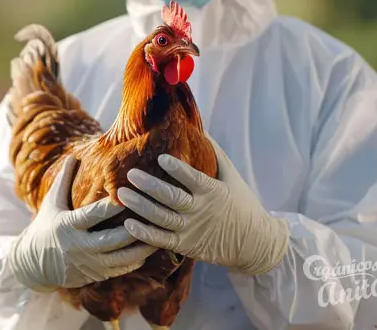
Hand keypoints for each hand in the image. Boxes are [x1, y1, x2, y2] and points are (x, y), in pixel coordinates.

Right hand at [8, 156, 157, 291]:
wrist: (34, 264)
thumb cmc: (46, 226)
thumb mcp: (52, 203)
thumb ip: (64, 180)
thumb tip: (74, 156)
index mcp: (68, 226)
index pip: (93, 215)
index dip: (112, 206)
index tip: (130, 194)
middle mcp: (79, 247)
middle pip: (112, 239)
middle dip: (134, 228)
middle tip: (154, 215)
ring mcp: (88, 263)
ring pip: (120, 258)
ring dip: (141, 248)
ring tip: (159, 233)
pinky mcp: (95, 275)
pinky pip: (120, 270)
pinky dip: (135, 260)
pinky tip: (148, 249)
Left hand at [118, 136, 289, 275]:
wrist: (255, 244)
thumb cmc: (242, 205)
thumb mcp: (233, 178)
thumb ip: (216, 154)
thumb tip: (200, 129)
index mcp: (213, 192)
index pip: (193, 178)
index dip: (177, 169)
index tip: (161, 157)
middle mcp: (201, 211)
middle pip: (171, 198)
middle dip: (149, 185)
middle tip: (131, 174)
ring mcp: (191, 230)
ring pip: (162, 218)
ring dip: (140, 206)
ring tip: (121, 194)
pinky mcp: (185, 246)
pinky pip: (161, 240)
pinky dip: (144, 233)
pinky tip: (128, 224)